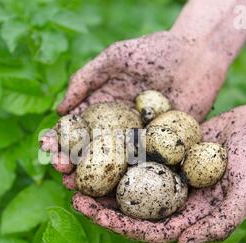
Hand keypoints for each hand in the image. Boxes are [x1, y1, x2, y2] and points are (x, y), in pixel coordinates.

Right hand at [41, 30, 228, 172]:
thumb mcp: (115, 58)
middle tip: (62, 171)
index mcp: (104, 108)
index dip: (59, 137)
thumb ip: (86, 79)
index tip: (47, 146)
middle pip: (90, 149)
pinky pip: (145, 166)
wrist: (198, 54)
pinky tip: (116, 189)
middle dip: (72, 161)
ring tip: (79, 187)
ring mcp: (140, 140)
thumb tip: (59, 110)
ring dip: (94, 178)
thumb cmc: (155, 50)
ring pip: (113, 164)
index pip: (76, 126)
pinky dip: (129, 179)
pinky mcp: (163, 148)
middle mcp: (118, 128)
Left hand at [72, 103, 245, 242]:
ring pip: (128, 184)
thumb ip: (219, 224)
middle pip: (131, 208)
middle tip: (74, 194)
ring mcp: (166, 177)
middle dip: (101, 205)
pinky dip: (117, 154)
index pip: (147, 229)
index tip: (92, 214)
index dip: (118, 224)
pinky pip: (136, 157)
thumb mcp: (245, 196)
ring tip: (75, 172)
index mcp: (187, 217)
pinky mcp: (164, 154)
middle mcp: (172, 200)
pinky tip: (97, 146)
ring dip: (103, 181)